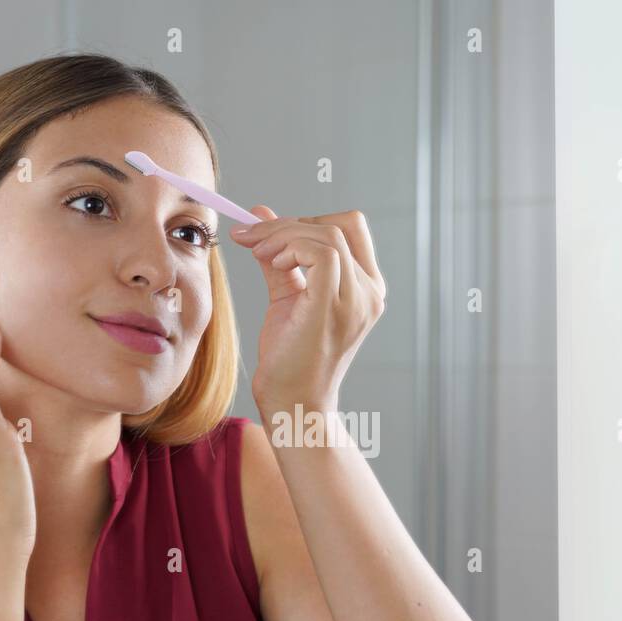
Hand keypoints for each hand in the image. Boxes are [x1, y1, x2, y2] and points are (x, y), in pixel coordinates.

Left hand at [227, 206, 385, 412]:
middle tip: (252, 238)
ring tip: (256, 251)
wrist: (292, 403)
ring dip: (282, 234)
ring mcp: (356, 299)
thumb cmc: (290, 359)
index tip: (269, 234)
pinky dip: (290, 247)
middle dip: (290, 224)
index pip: (350, 228)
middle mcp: (369, 292)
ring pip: (326, 234)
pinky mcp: (333, 306)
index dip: (308, 221)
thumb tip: (260, 215)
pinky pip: (321, 252)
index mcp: (365, 288)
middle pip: (340, 224)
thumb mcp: (287, 297)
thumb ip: (279, 257)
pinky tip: (271, 262)